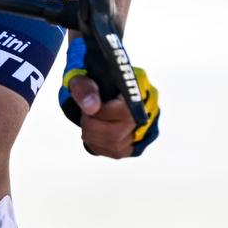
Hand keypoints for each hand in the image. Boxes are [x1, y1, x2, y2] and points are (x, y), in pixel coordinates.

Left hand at [57, 37, 159, 157]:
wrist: (98, 80)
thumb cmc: (90, 76)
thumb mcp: (82, 75)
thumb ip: (85, 87)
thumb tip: (91, 108)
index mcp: (135, 89)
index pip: (124, 112)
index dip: (100, 114)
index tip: (87, 108)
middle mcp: (145, 110)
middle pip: (118, 133)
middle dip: (93, 127)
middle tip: (84, 116)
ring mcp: (142, 127)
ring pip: (117, 146)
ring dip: (93, 138)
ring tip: (87, 123)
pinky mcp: (134, 141)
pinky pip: (117, 153)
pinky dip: (99, 146)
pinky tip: (92, 134)